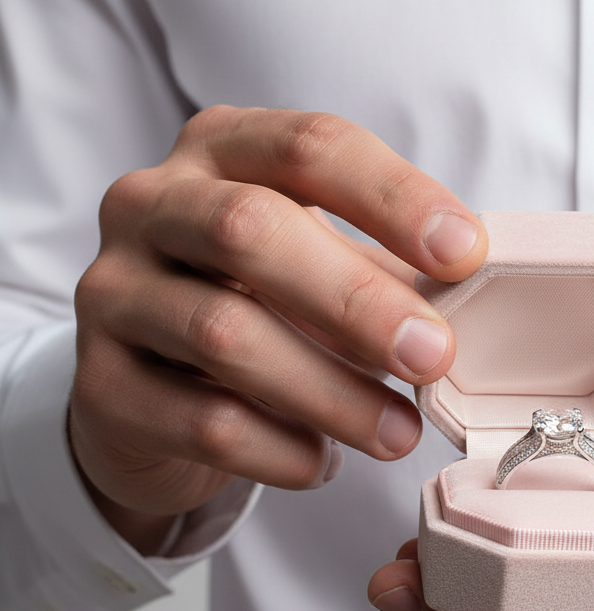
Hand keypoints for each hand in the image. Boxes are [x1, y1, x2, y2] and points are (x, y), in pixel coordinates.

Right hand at [70, 105, 485, 551]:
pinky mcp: (100, 384)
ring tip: (398, 433)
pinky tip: (324, 462)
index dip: (395, 197)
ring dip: (330, 392)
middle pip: (251, 231)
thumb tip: (475, 295)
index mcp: (221, 150)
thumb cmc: (258, 304)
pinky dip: (278, 449)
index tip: (466, 254)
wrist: (152, 385)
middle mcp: (151, 205)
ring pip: (225, 335)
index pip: (310, 147)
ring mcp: (113, 292)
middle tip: (433, 356)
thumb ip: (386, 267)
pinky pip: (199, 421)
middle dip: (357, 300)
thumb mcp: (320, 260)